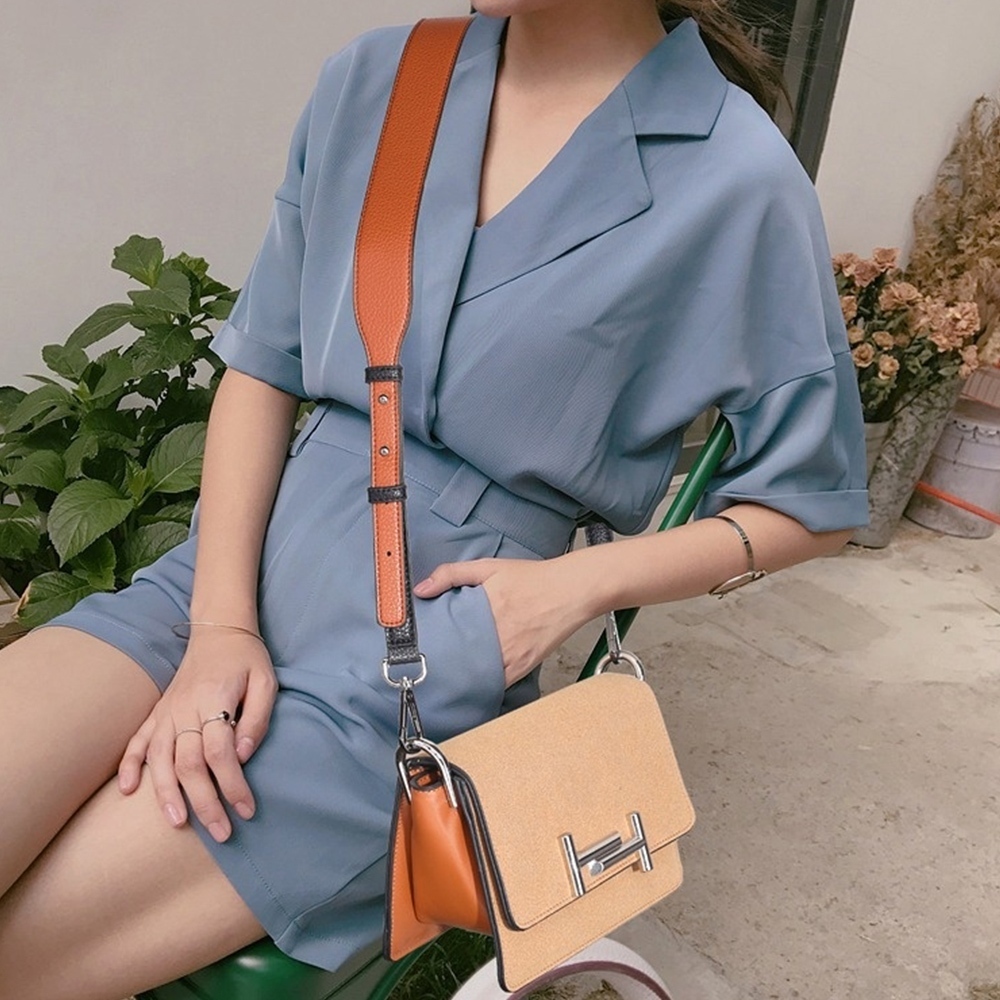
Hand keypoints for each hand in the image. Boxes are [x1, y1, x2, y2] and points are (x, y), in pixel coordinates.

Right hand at [117, 629, 277, 842]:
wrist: (219, 630)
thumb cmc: (247, 659)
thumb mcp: (267, 682)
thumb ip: (258, 718)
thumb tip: (243, 755)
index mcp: (215, 700)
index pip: (221, 753)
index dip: (233, 785)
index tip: (247, 810)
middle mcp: (185, 708)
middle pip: (190, 763)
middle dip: (205, 802)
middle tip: (221, 832)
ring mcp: (167, 711)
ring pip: (160, 758)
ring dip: (166, 794)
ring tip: (177, 823)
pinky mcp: (158, 711)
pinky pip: (137, 740)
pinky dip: (129, 765)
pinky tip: (126, 790)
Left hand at [413, 557, 592, 686]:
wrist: (571, 590)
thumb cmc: (532, 579)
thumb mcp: (489, 567)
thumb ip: (452, 574)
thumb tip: (422, 589)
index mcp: (485, 610)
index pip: (449, 636)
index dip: (433, 645)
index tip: (421, 648)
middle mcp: (499, 636)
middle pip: (461, 660)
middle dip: (445, 664)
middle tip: (431, 665)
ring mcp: (513, 654)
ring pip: (479, 676)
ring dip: (464, 676)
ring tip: (449, 675)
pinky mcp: (525, 666)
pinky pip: (499, 683)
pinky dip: (486, 683)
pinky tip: (476, 679)